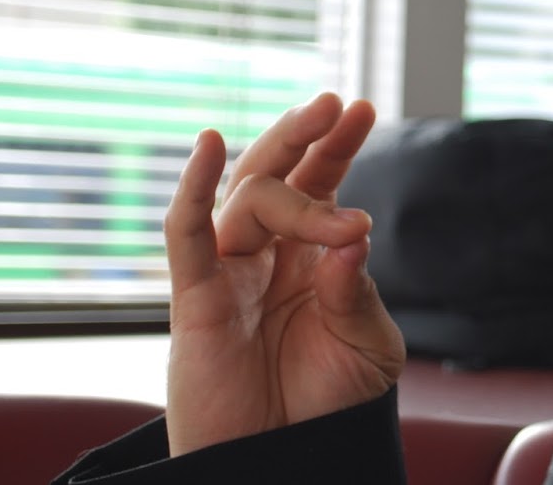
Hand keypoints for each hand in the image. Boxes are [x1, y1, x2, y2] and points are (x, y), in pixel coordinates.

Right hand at [163, 93, 406, 455]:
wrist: (292, 463)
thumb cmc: (330, 404)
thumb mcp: (367, 345)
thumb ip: (356, 292)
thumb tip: (351, 234)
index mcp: (312, 254)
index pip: (321, 182)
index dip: (337, 144)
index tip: (362, 107)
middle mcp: (268, 253)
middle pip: (278, 174)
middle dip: (305, 135)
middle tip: (336, 103)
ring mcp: (229, 273)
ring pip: (248, 200)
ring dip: (293, 190)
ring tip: (335, 189)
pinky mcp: (194, 302)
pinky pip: (185, 236)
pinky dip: (191, 190)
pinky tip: (208, 146)